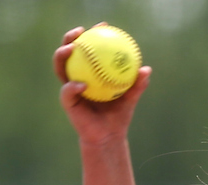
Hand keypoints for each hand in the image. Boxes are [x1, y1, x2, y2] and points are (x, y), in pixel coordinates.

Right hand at [53, 25, 150, 145]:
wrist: (109, 135)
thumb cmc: (119, 115)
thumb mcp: (130, 98)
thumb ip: (137, 85)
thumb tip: (146, 69)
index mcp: (90, 72)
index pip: (89, 49)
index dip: (93, 35)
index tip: (103, 25)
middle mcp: (77, 76)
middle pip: (68, 52)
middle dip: (70, 38)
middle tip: (80, 31)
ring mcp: (70, 87)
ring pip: (60, 67)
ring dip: (63, 55)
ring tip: (72, 48)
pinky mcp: (67, 101)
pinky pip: (67, 90)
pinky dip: (74, 86)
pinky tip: (82, 84)